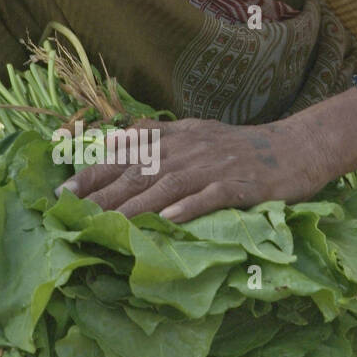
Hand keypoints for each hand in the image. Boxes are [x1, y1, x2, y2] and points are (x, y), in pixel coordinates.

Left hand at [54, 115, 333, 222]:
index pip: (124, 158)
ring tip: (108, 224)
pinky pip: (210, 197)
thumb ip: (153, 136)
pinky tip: (168, 219)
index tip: (62, 193)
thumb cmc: (239, 147)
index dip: (92, 175)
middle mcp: (187, 152)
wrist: (294, 148)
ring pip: (167, 187)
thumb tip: (111, 140)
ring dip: (136, 206)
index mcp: (174, 140)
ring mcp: (213, 168)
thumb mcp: (193, 132)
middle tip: (70, 213)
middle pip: (139, 174)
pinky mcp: (239, 186)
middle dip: (102, 194)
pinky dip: (189, 207)